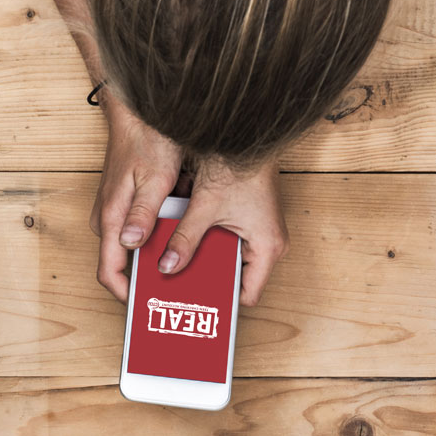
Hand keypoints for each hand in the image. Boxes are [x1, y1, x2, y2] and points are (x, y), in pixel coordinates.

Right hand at [90, 93, 182, 302]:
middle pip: (121, 262)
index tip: (145, 305)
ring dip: (154, 251)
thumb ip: (143, 214)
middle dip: (145, 275)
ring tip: (181, 257)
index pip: (108, 271)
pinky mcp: (125, 201)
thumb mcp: (154, 179)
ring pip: (132, 244)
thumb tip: (131, 244)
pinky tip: (179, 228)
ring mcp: (115, 209)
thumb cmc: (145, 140)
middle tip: (173, 286)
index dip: (124, 294)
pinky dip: (156, 233)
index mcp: (111, 217)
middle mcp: (108, 217)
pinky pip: (138, 228)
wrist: (137, 111)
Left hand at [160, 156, 287, 305]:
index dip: (220, 300)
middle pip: (234, 276)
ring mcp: (258, 230)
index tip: (195, 304)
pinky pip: (227, 239)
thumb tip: (167, 266)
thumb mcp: (205, 208)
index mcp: (268, 247)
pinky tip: (185, 237)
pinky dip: (208, 240)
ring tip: (178, 263)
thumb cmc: (239, 166)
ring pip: (228, 257)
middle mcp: (268, 243)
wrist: (247, 132)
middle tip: (179, 287)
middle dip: (207, 279)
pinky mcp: (248, 218)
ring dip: (205, 257)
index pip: (246, 294)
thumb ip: (185, 239)